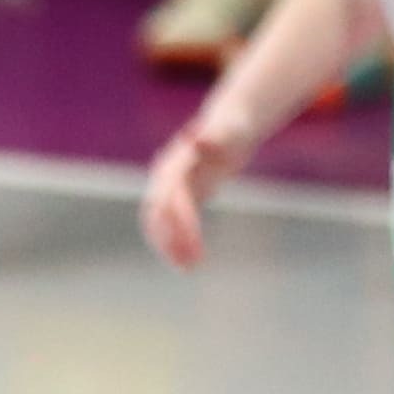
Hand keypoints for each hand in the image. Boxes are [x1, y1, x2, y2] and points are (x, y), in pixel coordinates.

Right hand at [142, 117, 246, 267]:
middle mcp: (164, 178)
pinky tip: (189, 263)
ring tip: (188, 269)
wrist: (230, 124)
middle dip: (173, 240)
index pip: (172, 197)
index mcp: (174, 163)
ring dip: (170, 248)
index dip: (181, 221)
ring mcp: (168, 189)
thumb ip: (215, 136)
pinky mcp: (179, 198)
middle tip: (191, 265)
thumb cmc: (234, 126)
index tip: (196, 244)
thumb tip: (201, 138)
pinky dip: (176, 245)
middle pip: (159, 215)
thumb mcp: (230, 130)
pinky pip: (169, 226)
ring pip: (158, 225)